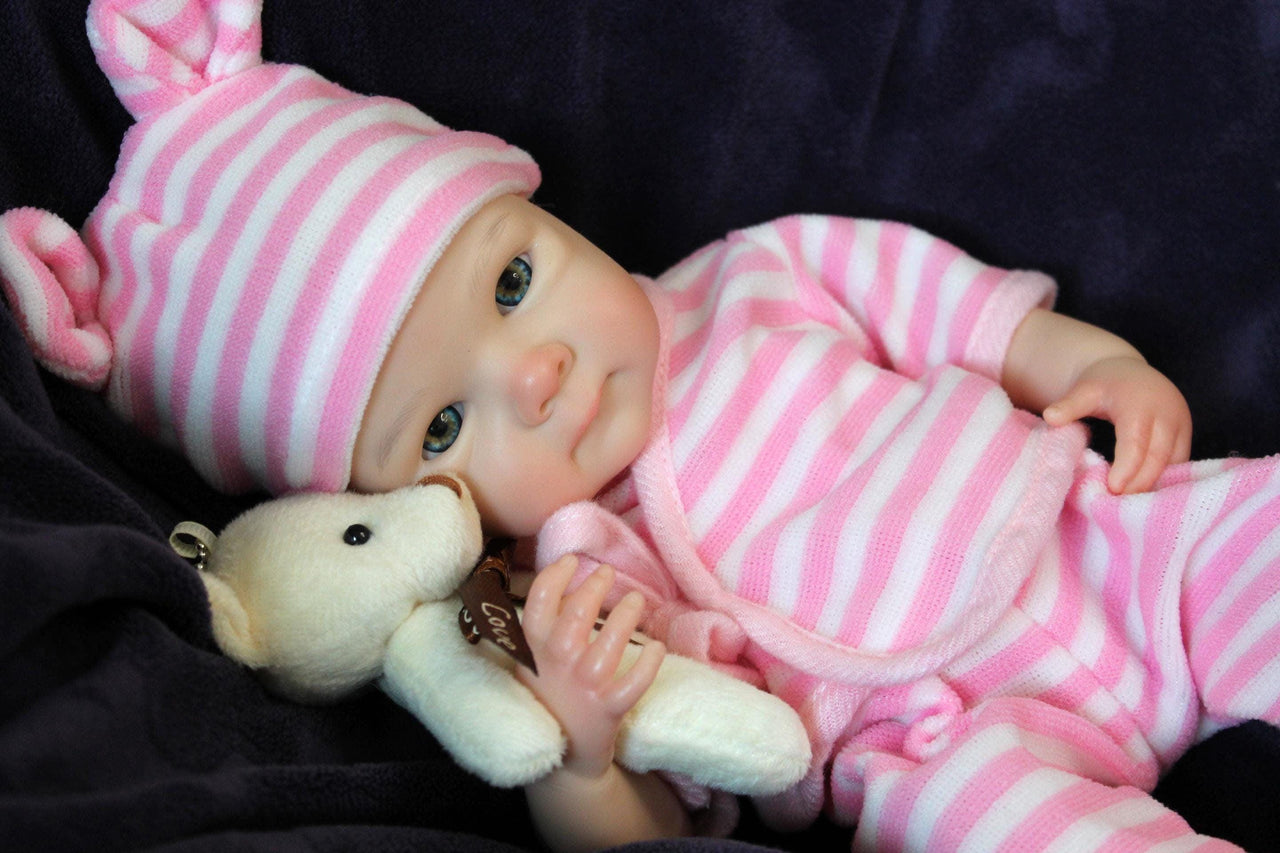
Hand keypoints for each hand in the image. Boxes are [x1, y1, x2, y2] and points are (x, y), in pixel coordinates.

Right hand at [517, 556, 664, 777]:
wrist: (563, 758)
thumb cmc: (550, 698)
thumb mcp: (532, 663)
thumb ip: (545, 627)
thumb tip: (567, 587)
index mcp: (533, 650)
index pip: (538, 602)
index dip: (555, 575)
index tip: (572, 560)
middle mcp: (557, 664)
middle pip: (576, 614)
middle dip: (594, 587)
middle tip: (607, 573)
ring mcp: (584, 686)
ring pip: (609, 644)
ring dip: (625, 617)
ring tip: (636, 600)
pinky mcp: (609, 708)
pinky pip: (634, 683)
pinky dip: (648, 664)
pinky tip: (657, 648)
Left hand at [1043, 355, 1191, 493]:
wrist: (1129, 372)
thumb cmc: (1103, 384)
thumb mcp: (1084, 390)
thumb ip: (1068, 405)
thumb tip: (1050, 417)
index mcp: (1141, 404)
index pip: (1136, 442)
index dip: (1127, 468)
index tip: (1113, 489)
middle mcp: (1167, 413)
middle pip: (1158, 457)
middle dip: (1140, 483)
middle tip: (1118, 505)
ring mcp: (1181, 424)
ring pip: (1173, 463)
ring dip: (1154, 484)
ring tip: (1129, 505)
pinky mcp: (1185, 434)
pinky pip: (1179, 462)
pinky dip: (1163, 479)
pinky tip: (1143, 494)